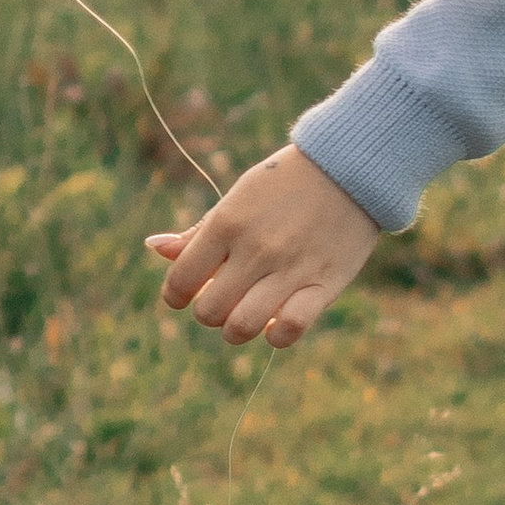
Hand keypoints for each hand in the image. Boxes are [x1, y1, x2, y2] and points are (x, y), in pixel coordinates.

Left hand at [147, 144, 379, 347]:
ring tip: (245, 314)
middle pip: (209, 312)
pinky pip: (289, 329)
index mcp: (227, 224)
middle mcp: (255, 250)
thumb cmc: (284, 184)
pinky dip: (277, 334)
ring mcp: (290, 269)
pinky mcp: (323, 285)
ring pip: (242, 328)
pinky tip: (278, 320)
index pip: (181, 281)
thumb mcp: (236, 200)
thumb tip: (156, 249)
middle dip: (209, 313)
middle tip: (223, 299)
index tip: (186, 294)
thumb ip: (198, 232)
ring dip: (237, 329)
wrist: (348, 169)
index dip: (176, 296)